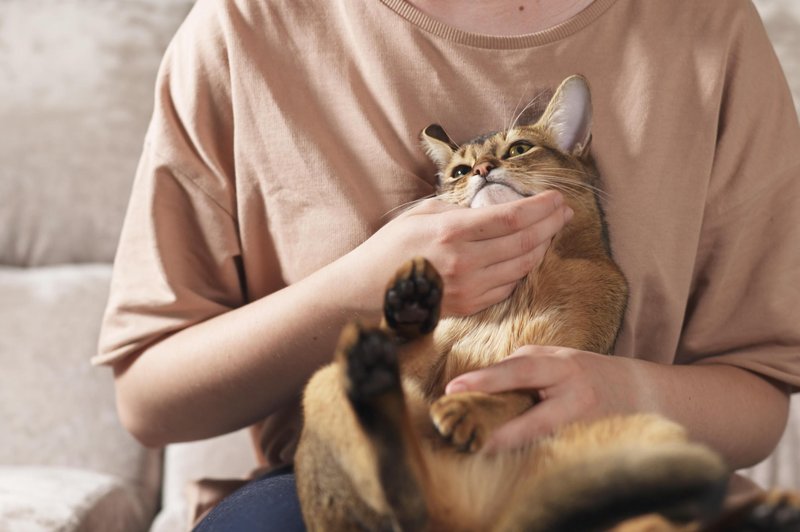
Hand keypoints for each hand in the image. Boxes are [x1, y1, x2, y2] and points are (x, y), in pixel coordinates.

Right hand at [342, 190, 572, 316]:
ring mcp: (468, 288)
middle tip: (564, 212)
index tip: (557, 197)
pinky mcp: (469, 306)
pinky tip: (527, 256)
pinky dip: (523, 269)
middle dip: (551, 224)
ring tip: (551, 231)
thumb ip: (458, 209)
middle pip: (526, 241)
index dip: (541, 207)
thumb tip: (491, 207)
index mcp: (452, 231)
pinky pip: (508, 287)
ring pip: (523, 266)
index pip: (512, 217)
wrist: (364, 293)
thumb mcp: (420, 214)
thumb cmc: (389, 248)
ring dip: (543, 247)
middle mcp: (465, 262)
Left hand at [444, 346, 648, 451]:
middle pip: (532, 420)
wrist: (641, 391)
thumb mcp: (557, 358)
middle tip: (463, 438)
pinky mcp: (591, 446)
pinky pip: (554, 454)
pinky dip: (530, 455)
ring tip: (478, 449)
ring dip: (510, 448)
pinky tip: (508, 458)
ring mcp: (586, 427)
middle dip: (497, 433)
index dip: (485, 379)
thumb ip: (523, 367)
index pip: (519, 371)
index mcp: (564, 367)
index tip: (452, 389)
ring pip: (543, 443)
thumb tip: (479, 384)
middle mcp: (576, 398)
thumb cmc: (585, 372)